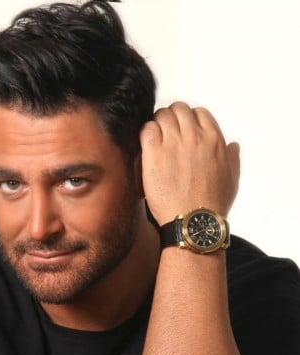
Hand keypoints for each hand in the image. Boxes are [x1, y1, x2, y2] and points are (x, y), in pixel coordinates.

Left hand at [140, 102, 239, 225]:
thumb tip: (232, 145)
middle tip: (165, 132)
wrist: (193, 221)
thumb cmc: (212, 204)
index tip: (181, 130)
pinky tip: (147, 145)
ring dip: (157, 123)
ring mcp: (173, 144)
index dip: (188, 119)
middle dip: (171, 117)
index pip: (198, 112)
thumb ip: (232, 158)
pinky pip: (147, 129)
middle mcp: (194, 137)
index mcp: (214, 139)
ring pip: (161, 116)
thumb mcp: (232, 178)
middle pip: (178, 109)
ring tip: (155, 138)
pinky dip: (146, 132)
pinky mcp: (154, 154)